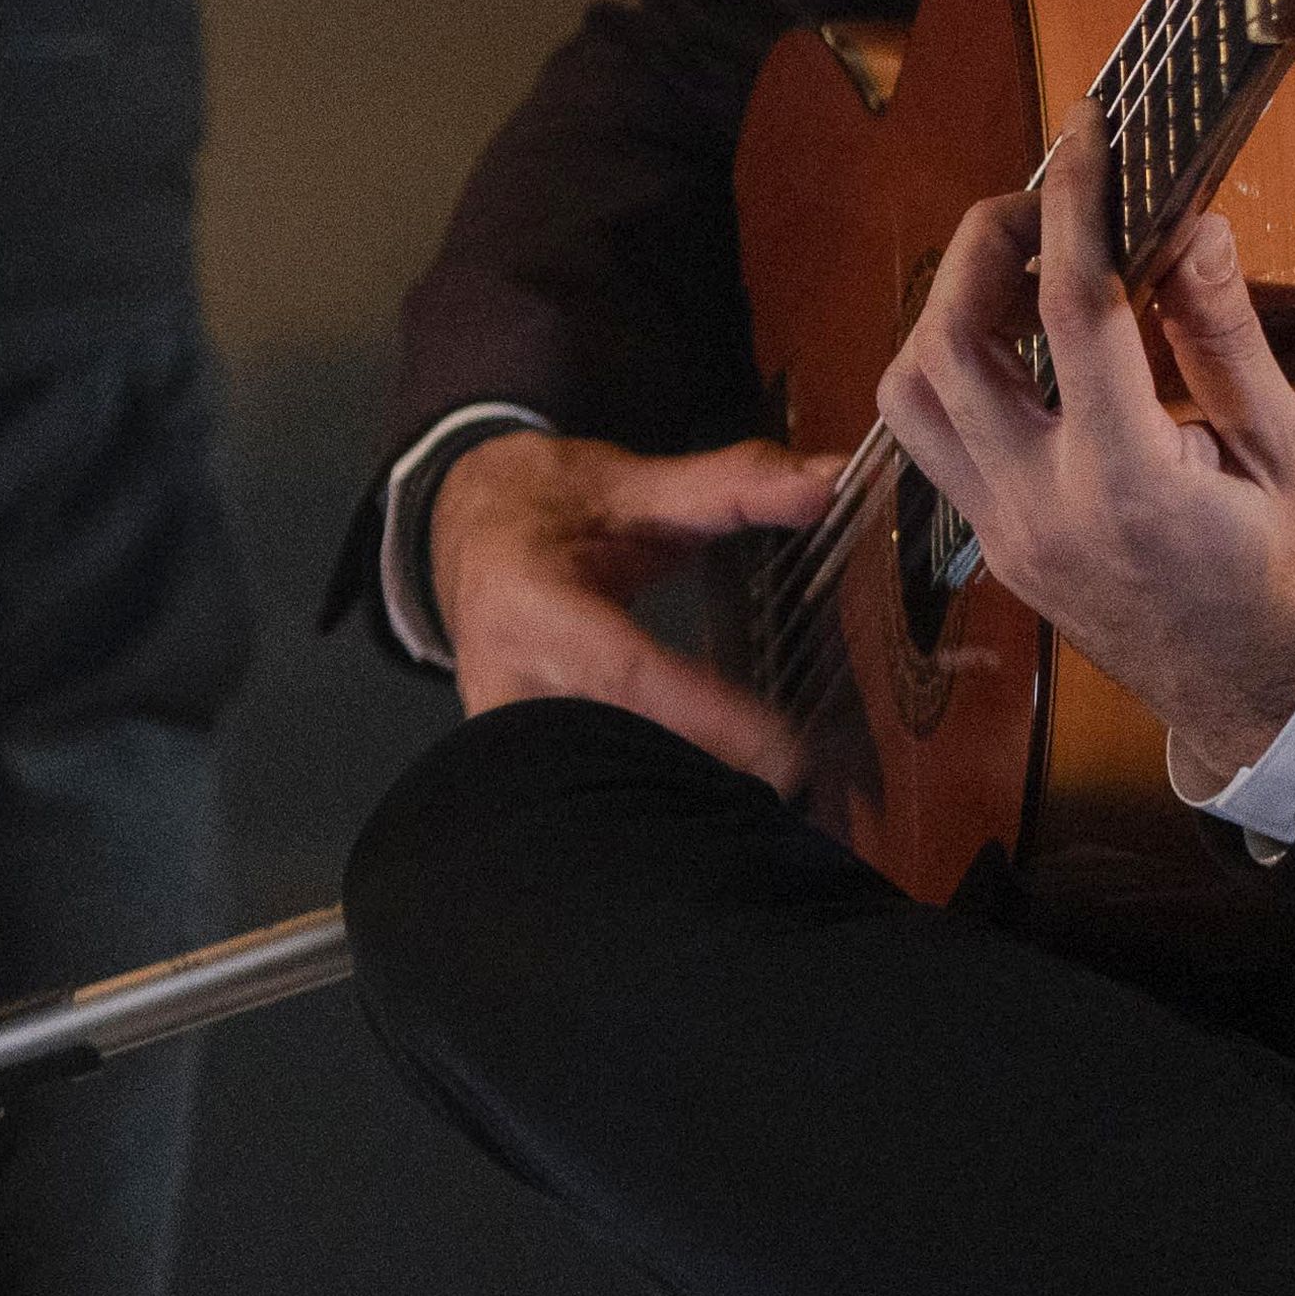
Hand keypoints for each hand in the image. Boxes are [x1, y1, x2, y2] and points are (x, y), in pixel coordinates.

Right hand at [427, 426, 834, 785]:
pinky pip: (583, 787)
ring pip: (596, 782)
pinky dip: (646, 796)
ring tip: (760, 812)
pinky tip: (700, 805)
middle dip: (700, 779)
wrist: (467, 529)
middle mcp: (505, 674)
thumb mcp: (635, 483)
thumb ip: (733, 483)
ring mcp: (504, 726)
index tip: (788, 755)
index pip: (628, 672)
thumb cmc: (549, 507)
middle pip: (611, 749)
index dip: (709, 717)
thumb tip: (827, 484)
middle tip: (796, 798)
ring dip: (675, 798)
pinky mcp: (512, 757)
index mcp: (530, 601)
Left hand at [877, 137, 1294, 781]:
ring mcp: (1002, 533)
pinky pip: (932, 439)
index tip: (1087, 133)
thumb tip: (1187, 222)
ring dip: (948, 309)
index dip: (1075, 204)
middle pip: (948, 342)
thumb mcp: (1287, 454)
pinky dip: (953, 368)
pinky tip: (1021, 338)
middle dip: (984, 245)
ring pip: (910, 392)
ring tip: (1027, 265)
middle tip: (1049, 198)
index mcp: (1128, 483)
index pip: (1070, 309)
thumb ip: (1224, 335)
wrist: (1276, 706)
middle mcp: (1040, 507)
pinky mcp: (993, 545)